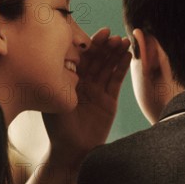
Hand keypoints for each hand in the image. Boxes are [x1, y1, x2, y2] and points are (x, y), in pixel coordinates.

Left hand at [42, 27, 130, 165]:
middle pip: (97, 59)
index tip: (102, 33)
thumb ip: (62, 78)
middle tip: (115, 36)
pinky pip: (116, 81)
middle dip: (106, 47)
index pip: (82, 56)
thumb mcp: (57, 99)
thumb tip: (63, 53)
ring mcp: (97, 90)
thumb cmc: (58, 127)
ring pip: (108, 68)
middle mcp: (84, 82)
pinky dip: (121, 69)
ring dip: (116, 54)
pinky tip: (128, 56)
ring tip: (125, 42)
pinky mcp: (109, 100)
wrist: (72, 150)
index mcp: (70, 79)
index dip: (92, 44)